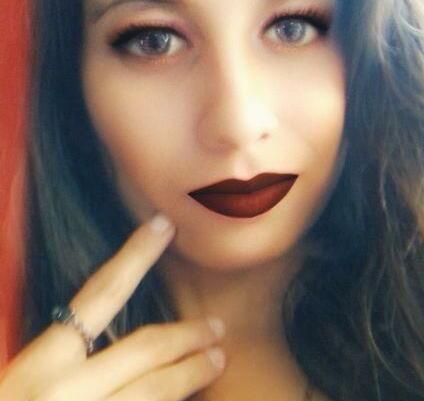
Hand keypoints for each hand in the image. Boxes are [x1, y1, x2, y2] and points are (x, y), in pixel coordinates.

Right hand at [0, 214, 225, 399]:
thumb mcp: (13, 382)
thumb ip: (54, 356)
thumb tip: (95, 330)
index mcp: (40, 365)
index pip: (99, 294)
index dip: (135, 256)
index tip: (164, 226)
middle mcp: (68, 393)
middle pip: (145, 348)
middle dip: (187, 333)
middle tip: (216, 326)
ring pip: (156, 392)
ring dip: (191, 374)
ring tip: (216, 359)